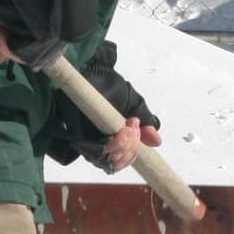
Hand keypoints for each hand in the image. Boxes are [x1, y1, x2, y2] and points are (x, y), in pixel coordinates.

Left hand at [45, 43, 162, 172]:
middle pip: (115, 162)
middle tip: (136, 126)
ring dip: (125, 145)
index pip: (120, 161)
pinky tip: (123, 130)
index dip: (131, 156)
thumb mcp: (134, 105)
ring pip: (107, 159)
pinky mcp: (77, 136)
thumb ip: (145, 122)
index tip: (139, 138)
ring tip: (131, 126)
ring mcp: (86, 142)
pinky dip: (115, 143)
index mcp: (110, 140)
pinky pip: (97, 151)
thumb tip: (156, 140)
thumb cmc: (112, 87)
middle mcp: (97, 144)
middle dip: (131, 148)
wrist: (95, 71)